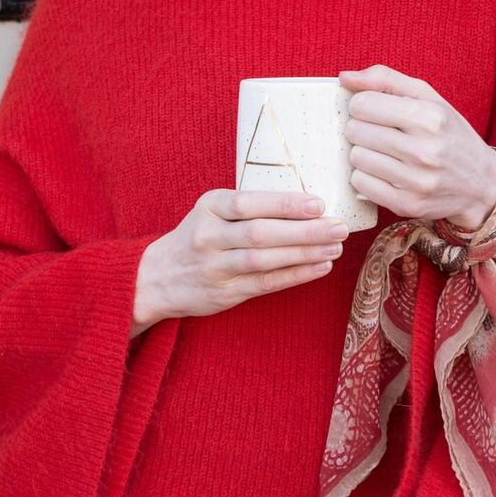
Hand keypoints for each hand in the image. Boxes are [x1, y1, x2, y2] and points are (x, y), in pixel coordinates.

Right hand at [131, 189, 349, 332]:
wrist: (157, 277)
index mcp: (208, 206)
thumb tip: (307, 203)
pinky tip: (319, 267)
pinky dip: (295, 276)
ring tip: (335, 247)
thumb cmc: (198, 235)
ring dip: (304, 254)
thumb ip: (248, 206)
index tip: (318, 203)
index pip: (248, 203)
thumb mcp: (212, 211)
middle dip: (304, 231)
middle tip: (338, 227)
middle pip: (260, 234)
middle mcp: (208, 236)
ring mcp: (215, 268)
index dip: (284, 204)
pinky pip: (264, 284)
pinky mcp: (224, 293)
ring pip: (264, 261)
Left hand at [340, 63, 495, 229]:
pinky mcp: (408, 205)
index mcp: (429, 117)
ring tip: (381, 152)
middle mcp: (425, 150)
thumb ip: (385, 79)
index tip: (373, 110)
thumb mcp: (427, 96)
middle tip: (377, 132)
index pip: (363, 104)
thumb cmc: (448, 132)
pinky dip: (366, 176)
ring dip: (362, 152)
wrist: (481, 183)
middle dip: (361, 128)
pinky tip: (383, 171)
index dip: (361, 104)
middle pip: (356, 131)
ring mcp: (417, 181)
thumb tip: (344, 77)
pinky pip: (360, 184)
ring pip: (356, 158)